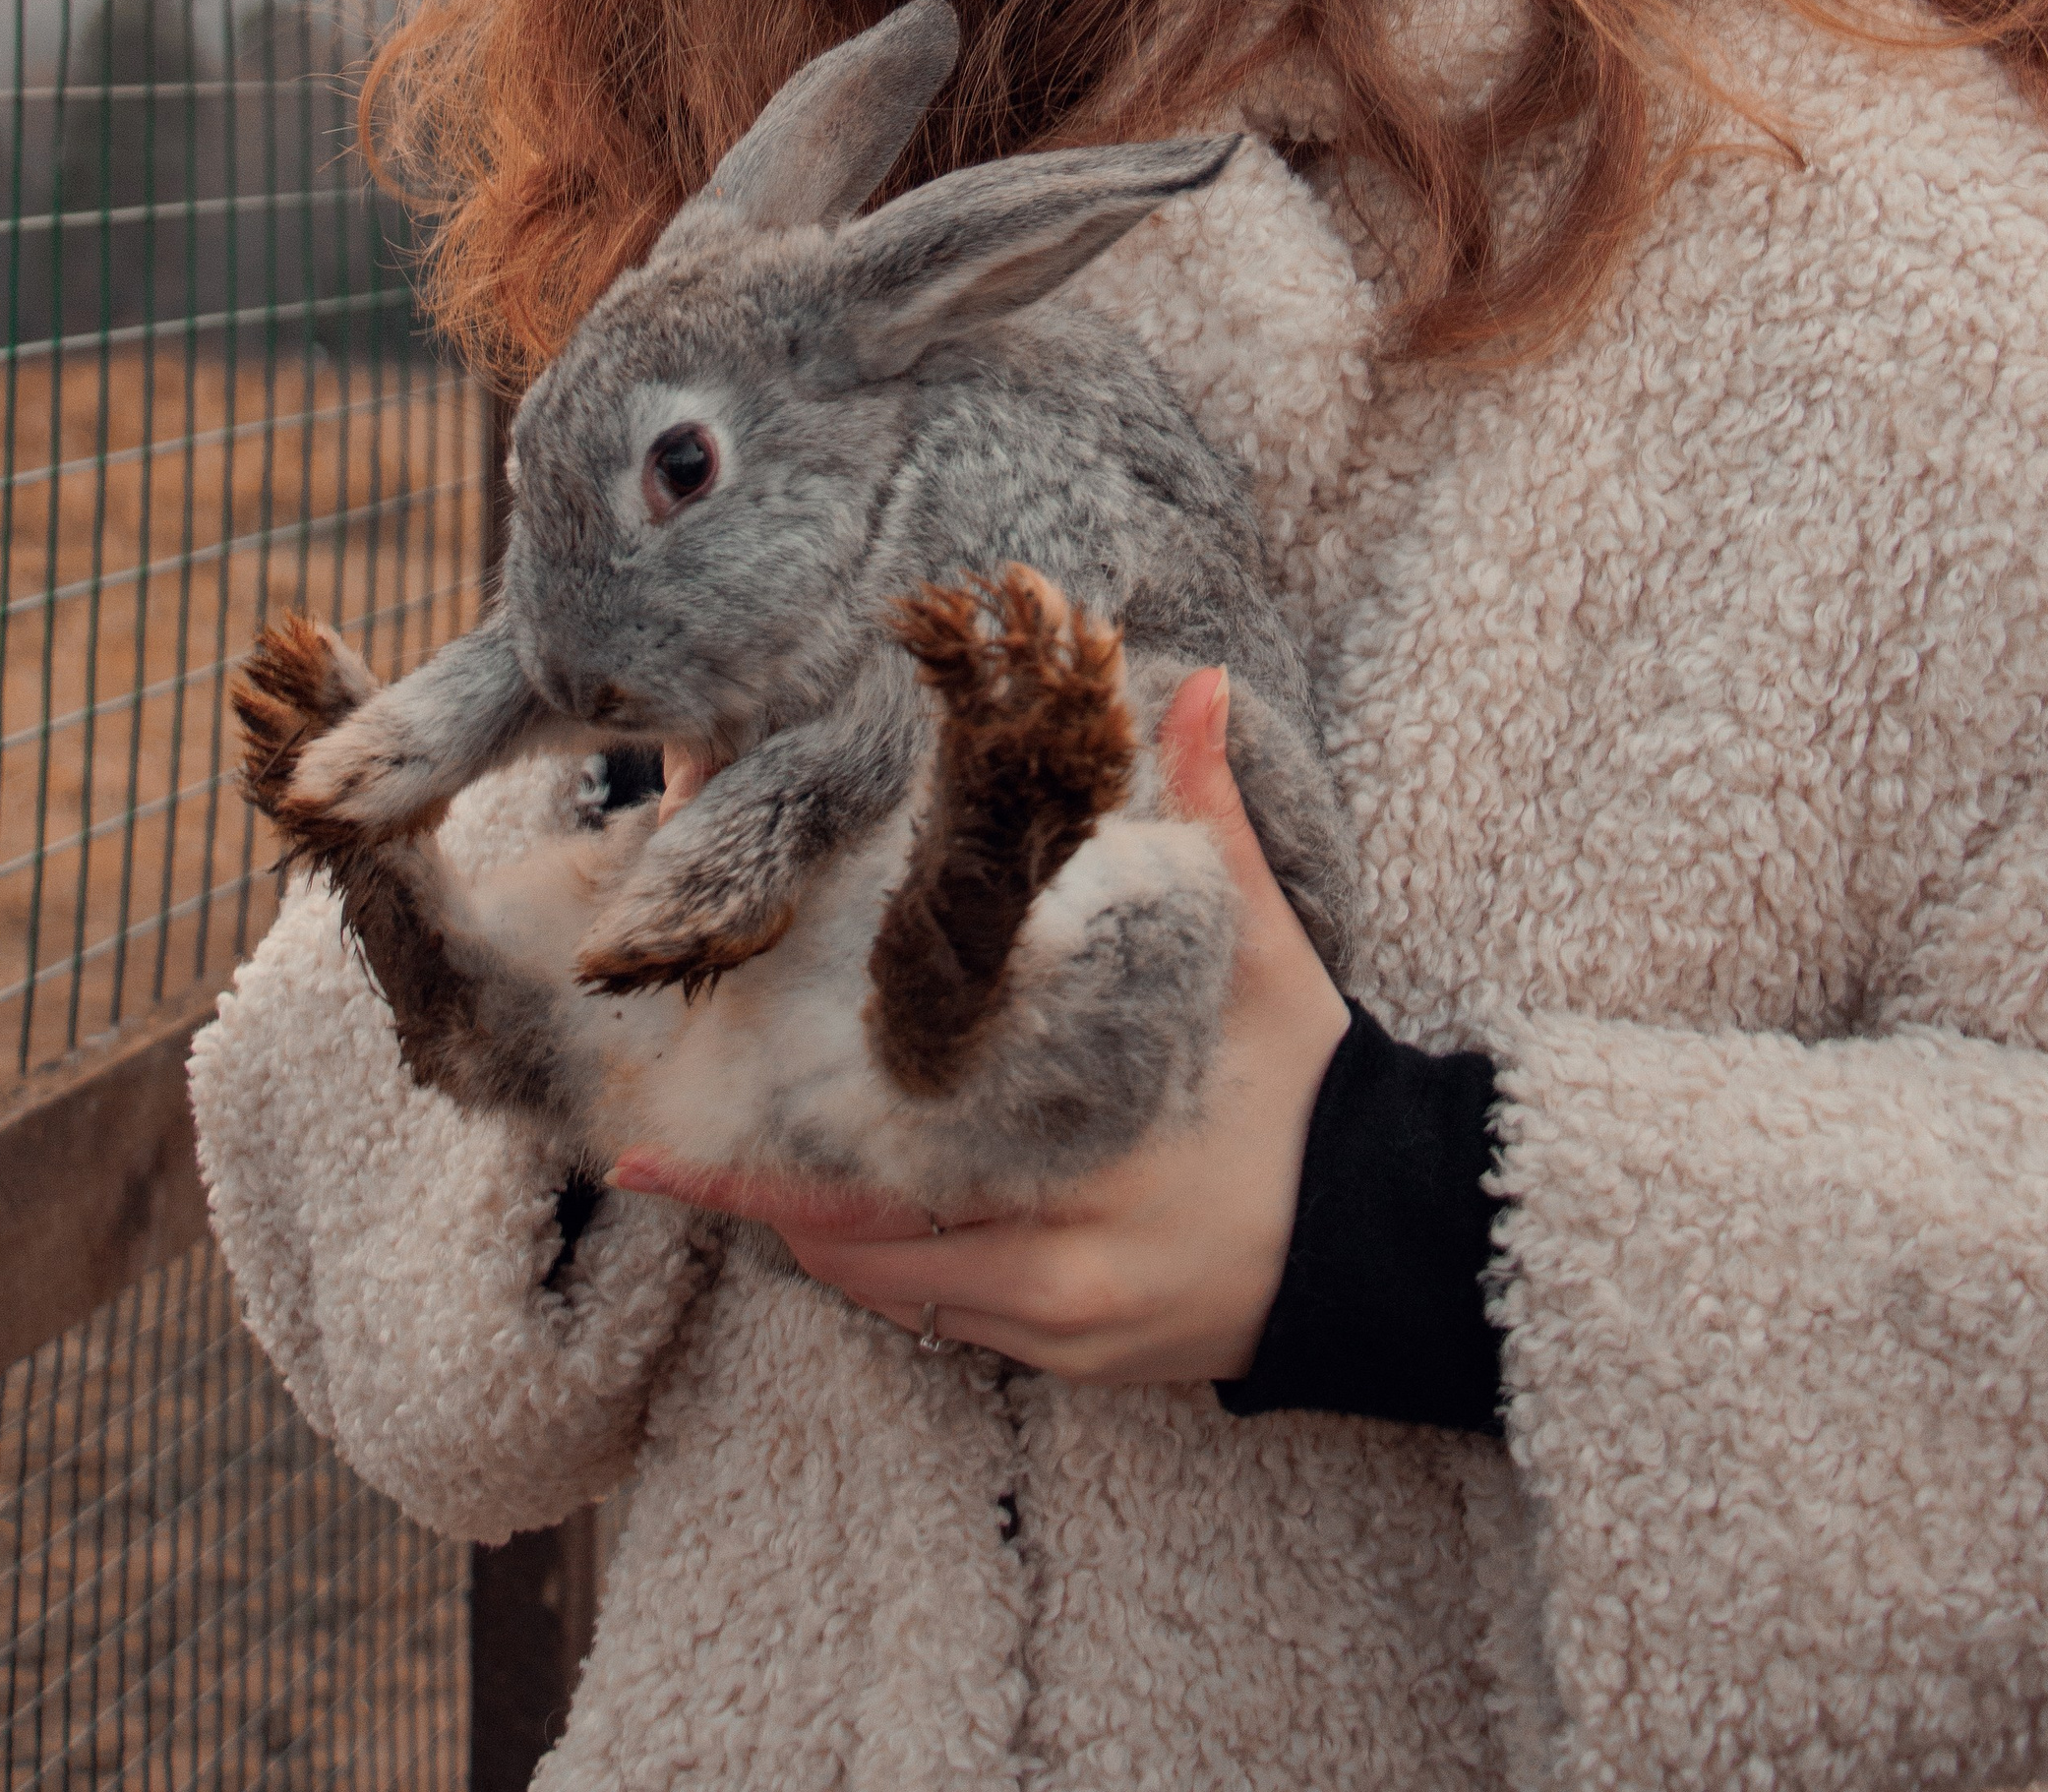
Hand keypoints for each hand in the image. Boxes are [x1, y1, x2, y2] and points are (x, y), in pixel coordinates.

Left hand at [610, 666, 1350, 1384]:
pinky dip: (898, 1270)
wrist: (1393, 1238)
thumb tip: (1201, 683)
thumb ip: (1214, 818)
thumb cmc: (1316, 1090)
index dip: (757, 1180)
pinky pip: (950, 1324)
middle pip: (859, 1261)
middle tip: (672, 1153)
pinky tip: (864, 1211)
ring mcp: (1062, 1334)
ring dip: (827, 1237)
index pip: (877, 1197)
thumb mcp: (1267, 952)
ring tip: (749, 1167)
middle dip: (767, 1204)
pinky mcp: (1079, 1364)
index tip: (654, 1157)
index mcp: (1077, 1179)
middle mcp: (1052, 1280)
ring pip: (896, 1298)